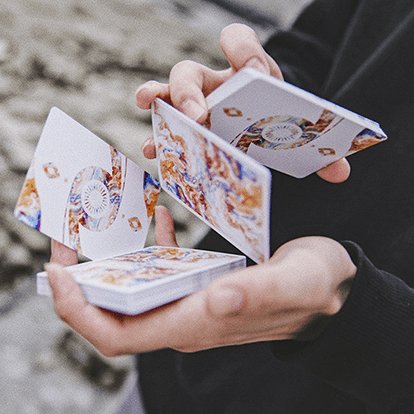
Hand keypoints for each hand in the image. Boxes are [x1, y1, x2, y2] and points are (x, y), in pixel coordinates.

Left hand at [46, 205, 355, 355]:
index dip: (79, 311)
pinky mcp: (201, 286)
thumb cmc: (316, 286)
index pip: (118, 335)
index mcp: (198, 322)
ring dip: (107, 267)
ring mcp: (191, 302)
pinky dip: (151, 246)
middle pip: (113, 316)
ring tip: (93, 229)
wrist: (331, 288)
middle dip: (78, 285)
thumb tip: (216, 299)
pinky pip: (163, 271)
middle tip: (62, 243)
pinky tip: (158, 215)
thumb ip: (259, 292)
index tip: (56, 273)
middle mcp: (185, 318)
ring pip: (132, 293)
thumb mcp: (295, 282)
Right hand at [136, 23, 349, 183]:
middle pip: (193, 71)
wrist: (259, 128)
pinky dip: (157, 134)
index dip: (243, 50)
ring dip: (159, 98)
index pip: (239, 42)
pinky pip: (165, 124)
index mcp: (246, 74)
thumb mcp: (295, 131)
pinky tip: (153, 149)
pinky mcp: (185, 124)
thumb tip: (340, 172)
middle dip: (190, 90)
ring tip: (150, 104)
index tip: (251, 72)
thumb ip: (319, 150)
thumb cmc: (274, 123)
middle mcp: (214, 84)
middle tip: (197, 115)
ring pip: (169, 93)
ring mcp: (195, 102)